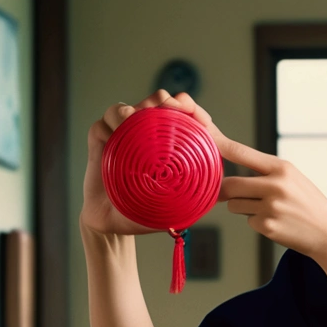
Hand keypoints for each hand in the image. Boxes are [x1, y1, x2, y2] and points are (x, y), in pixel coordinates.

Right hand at [80, 89, 226, 235]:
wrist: (113, 224)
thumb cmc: (147, 212)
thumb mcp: (179, 205)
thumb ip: (200, 195)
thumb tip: (226, 192)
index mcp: (167, 141)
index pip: (181, 111)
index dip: (190, 107)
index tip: (198, 118)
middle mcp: (145, 132)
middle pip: (156, 102)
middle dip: (164, 102)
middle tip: (170, 110)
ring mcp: (121, 133)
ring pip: (127, 107)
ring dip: (134, 109)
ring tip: (136, 118)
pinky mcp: (100, 139)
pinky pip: (103, 123)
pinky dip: (110, 123)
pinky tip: (116, 132)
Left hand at [217, 137, 326, 262]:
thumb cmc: (307, 204)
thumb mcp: (292, 178)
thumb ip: (264, 173)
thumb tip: (228, 176)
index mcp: (282, 167)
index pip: (241, 152)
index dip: (218, 145)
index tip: (202, 138)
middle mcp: (276, 184)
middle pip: (230, 184)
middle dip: (225, 191)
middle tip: (231, 194)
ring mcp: (271, 206)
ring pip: (235, 205)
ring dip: (243, 208)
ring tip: (268, 210)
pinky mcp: (268, 226)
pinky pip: (247, 221)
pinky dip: (256, 222)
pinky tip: (276, 222)